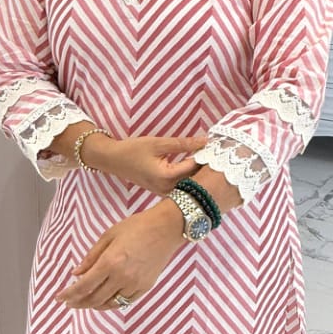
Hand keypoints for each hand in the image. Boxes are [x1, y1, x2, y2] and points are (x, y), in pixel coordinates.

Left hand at [55, 200, 183, 309]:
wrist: (167, 228)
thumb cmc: (137, 226)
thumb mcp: (108, 236)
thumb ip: (91, 257)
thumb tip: (75, 273)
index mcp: (110, 262)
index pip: (84, 286)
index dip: (69, 294)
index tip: (59, 297)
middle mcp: (122, 277)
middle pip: (94, 299)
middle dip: (78, 303)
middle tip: (69, 303)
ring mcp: (135, 285)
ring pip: (110, 304)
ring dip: (94, 305)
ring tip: (85, 302)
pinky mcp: (145, 287)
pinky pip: (125, 302)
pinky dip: (112, 303)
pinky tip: (104, 299)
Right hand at [86, 133, 206, 194]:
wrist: (113, 160)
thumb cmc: (133, 150)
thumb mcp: (159, 143)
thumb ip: (183, 143)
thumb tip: (205, 140)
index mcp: (166, 177)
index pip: (194, 168)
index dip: (206, 157)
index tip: (218, 147)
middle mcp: (167, 189)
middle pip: (194, 180)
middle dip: (205, 167)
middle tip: (219, 154)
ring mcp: (165, 192)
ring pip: (189, 184)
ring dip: (199, 173)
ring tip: (210, 159)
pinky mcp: (163, 191)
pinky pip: (182, 185)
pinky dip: (190, 176)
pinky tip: (198, 166)